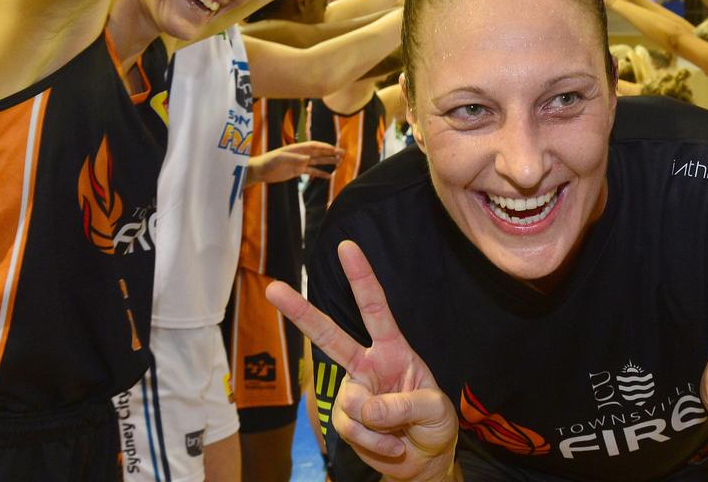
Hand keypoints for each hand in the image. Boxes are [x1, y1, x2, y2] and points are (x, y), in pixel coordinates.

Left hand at [246, 140, 341, 186]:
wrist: (260, 170)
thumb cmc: (268, 161)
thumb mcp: (280, 158)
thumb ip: (294, 158)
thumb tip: (308, 159)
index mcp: (297, 148)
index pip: (314, 146)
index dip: (325, 147)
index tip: (335, 149)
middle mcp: (301, 154)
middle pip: (319, 153)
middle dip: (330, 153)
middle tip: (343, 154)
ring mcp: (300, 163)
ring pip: (317, 162)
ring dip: (328, 162)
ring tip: (339, 163)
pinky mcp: (298, 171)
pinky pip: (312, 172)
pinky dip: (320, 174)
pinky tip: (329, 176)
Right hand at [267, 242, 456, 480]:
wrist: (425, 459)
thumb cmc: (434, 424)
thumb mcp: (434, 410)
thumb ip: (403, 404)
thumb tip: (365, 408)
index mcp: (393, 350)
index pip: (375, 309)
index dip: (362, 278)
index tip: (347, 247)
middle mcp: (367, 365)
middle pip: (329, 336)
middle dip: (300, 312)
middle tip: (273, 288)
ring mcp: (354, 393)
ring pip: (351, 403)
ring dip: (378, 427)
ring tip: (400, 435)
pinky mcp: (346, 421)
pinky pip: (351, 430)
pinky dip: (374, 443)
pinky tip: (392, 446)